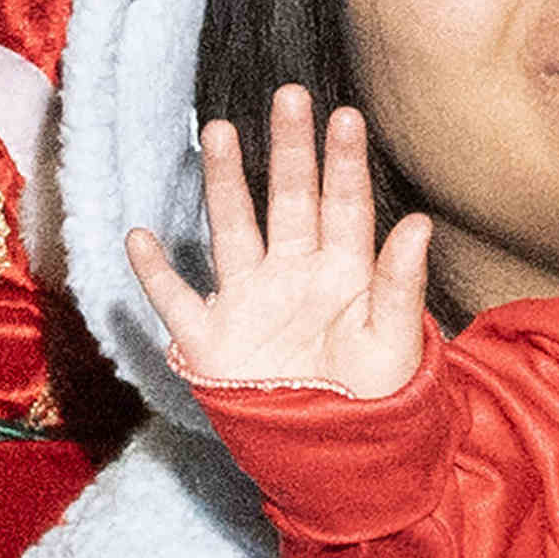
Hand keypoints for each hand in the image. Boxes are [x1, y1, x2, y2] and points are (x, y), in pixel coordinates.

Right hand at [129, 89, 434, 399]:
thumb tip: (418, 222)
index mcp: (343, 272)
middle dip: (288, 149)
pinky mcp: (212, 342)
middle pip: (288, 200)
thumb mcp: (394, 343)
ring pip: (233, 230)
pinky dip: (154, 274)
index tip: (345, 116)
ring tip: (220, 132)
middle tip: (289, 95)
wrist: (338, 462)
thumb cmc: (375, 399)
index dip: (344, 162)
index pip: (345, 206)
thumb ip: (400, 284)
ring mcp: (250, 302)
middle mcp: (293, 274)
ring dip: (225, 184)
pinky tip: (139, 237)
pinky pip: (176, 301)